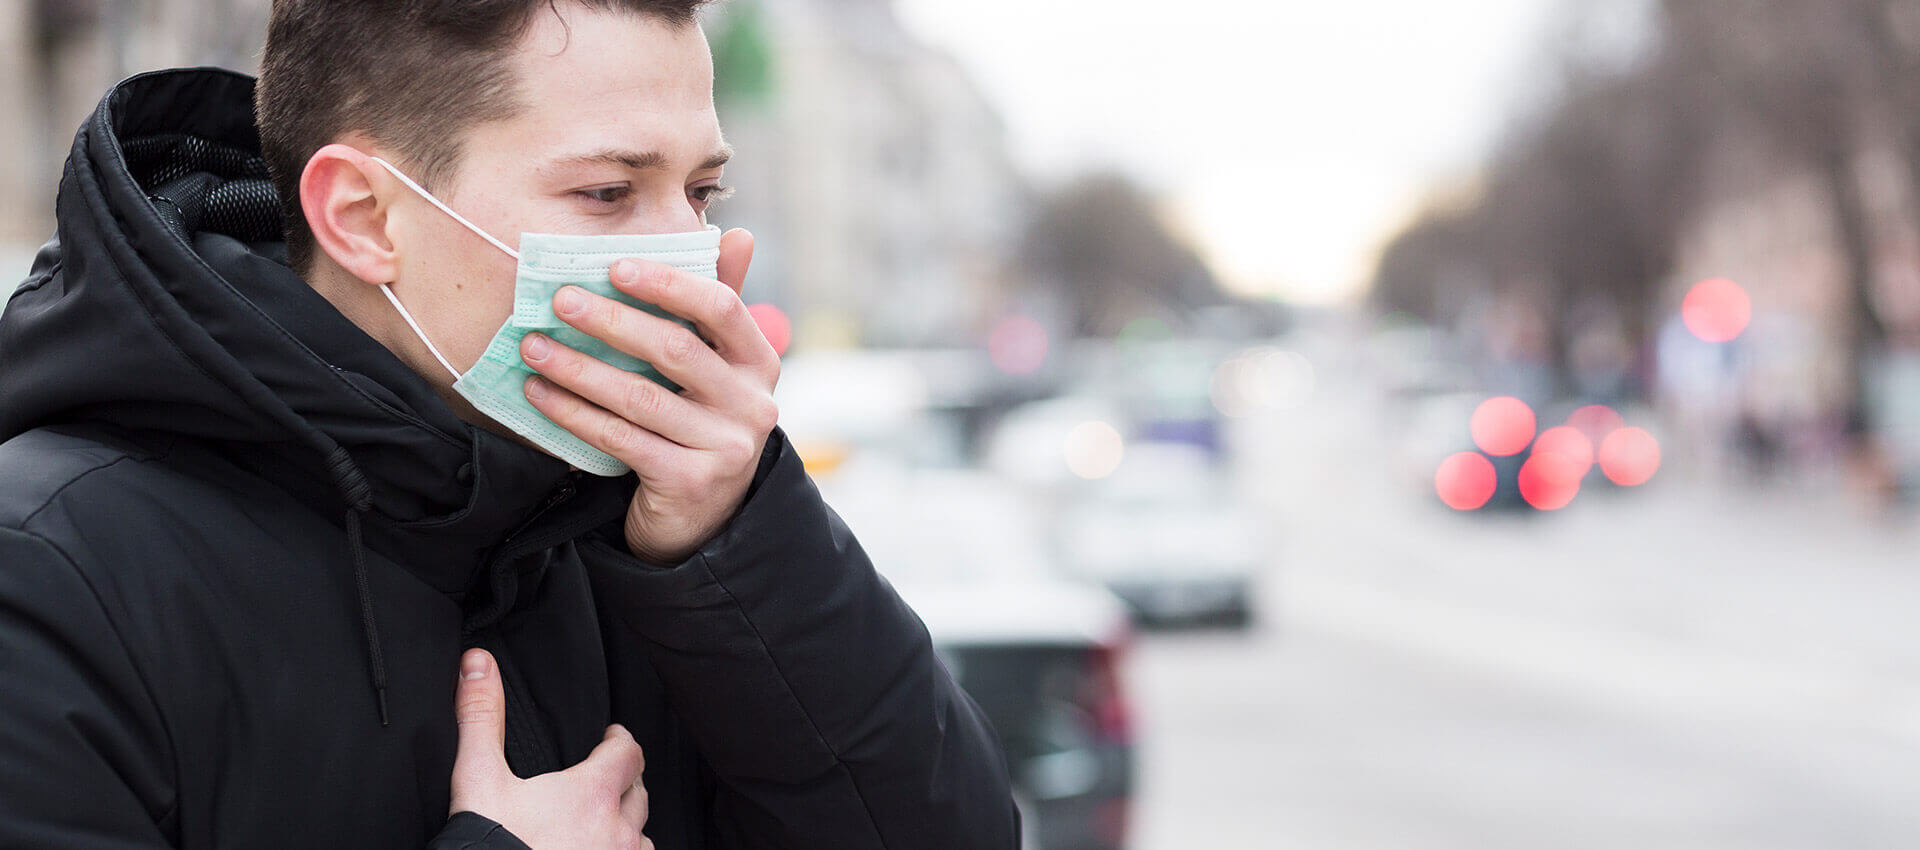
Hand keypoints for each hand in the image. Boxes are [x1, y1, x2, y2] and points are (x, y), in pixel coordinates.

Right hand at [450, 649, 653, 849]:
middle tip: (607, 776)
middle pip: (638, 795)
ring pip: (640, 839)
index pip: (629, 753)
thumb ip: (481, 717)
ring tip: (607, 823)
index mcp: (591, 795)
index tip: (611, 736)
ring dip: (626, 828)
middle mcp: (616, 832)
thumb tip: (477, 663)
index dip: (620, 741)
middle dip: (624, 781)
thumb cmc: (486, 847)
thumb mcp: (478, 779)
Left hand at [518, 228, 779, 563]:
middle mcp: (753, 404)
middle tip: (560, 301)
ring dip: (580, 367)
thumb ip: (719, 305)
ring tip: (534, 345)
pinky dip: (575, 413)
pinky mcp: (690, 483)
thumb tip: (737, 233)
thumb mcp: (720, 367)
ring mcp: (725, 447)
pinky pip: (621, 438)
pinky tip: (541, 393)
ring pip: (641, 397)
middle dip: (611, 320)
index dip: (669, 284)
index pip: (722, 308)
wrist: (705, 516)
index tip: (615, 266)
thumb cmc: (702, 422)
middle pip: (676, 349)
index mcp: (760, 362)